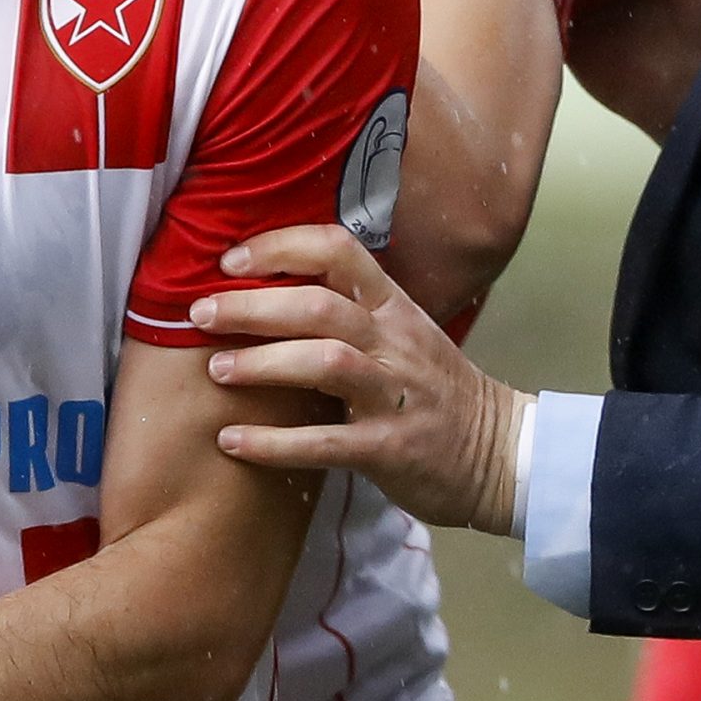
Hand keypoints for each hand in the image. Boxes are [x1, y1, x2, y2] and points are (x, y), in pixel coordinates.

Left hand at [191, 224, 528, 534]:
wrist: (501, 455)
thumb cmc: (436, 390)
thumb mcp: (403, 334)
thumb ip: (350, 309)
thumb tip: (270, 285)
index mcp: (394, 306)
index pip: (339, 250)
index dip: (280, 246)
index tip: (230, 260)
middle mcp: (394, 342)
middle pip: (318, 306)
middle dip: (252, 306)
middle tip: (199, 313)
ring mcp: (394, 395)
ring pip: (324, 362)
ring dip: (261, 365)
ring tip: (214, 370)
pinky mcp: (390, 450)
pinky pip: (324, 443)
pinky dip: (273, 443)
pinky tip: (232, 442)